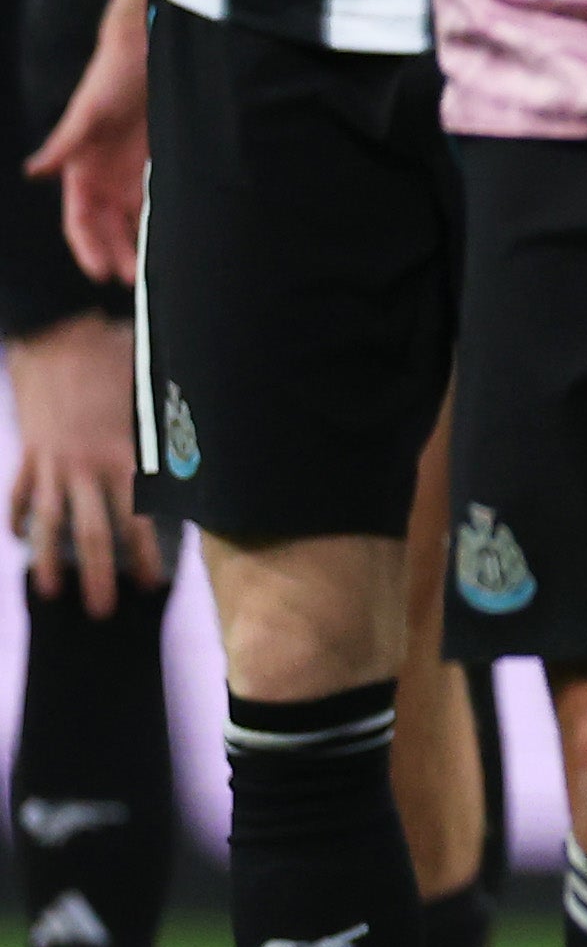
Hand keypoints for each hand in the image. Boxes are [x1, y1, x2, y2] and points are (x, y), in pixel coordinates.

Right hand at [6, 316, 163, 612]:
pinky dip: (16, 517)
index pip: (139, 520)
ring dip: (48, 559)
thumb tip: (208, 453)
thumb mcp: (154, 398)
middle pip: (90, 534)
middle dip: (96, 576)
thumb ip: (170, 434)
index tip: (152, 585)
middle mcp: (85, 468)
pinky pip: (18, 493)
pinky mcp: (28, 451)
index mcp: (124, 458)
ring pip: (47, 522)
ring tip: (49, 591)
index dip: (145, 556)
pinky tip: (18, 538)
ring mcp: (51, 463)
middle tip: (100, 612)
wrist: (59, 334)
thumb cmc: (118, 358)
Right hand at [25, 0, 149, 286]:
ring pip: (131, 218)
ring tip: (155, 271)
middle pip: (107, 226)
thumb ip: (65, 142)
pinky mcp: (153, 161)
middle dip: (117, 253)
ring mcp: (129, 170)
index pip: (80, 219)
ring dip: (137, 243)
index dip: (88, 246)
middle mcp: (104, 174)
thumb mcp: (89, 111)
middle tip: (136, 282)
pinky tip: (174, 239)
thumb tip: (35, 170)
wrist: (147, 48)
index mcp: (82, 169)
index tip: (102, 273)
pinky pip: (153, 200)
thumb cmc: (113, 76)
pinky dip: (158, 221)